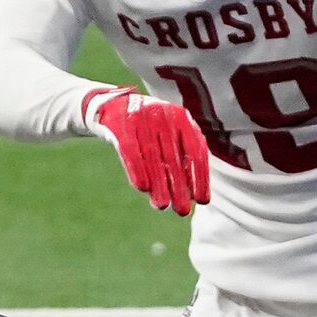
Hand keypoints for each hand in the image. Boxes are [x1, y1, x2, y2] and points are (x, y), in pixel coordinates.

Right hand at [90, 89, 211, 216]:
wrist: (114, 105)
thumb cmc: (148, 127)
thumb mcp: (169, 134)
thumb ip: (181, 155)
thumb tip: (193, 192)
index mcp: (181, 118)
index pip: (196, 150)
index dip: (200, 177)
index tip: (202, 200)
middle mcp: (163, 116)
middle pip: (173, 158)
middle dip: (179, 187)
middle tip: (182, 211)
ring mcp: (141, 120)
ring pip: (152, 157)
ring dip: (158, 183)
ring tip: (162, 206)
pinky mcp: (120, 127)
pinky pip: (129, 151)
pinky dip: (136, 169)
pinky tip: (141, 188)